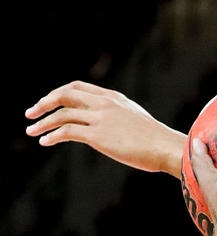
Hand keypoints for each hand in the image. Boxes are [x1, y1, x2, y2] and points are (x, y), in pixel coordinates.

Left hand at [25, 80, 183, 174]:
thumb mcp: (137, 122)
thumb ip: (120, 119)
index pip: (77, 87)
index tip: (48, 103)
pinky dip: (52, 135)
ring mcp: (100, 118)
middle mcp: (104, 103)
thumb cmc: (157, 141)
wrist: (168, 148)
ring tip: (31, 131)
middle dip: (44, 103)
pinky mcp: (99, 135)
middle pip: (64, 94)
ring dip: (43, 122)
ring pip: (62, 113)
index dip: (58, 94)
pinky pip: (67, 131)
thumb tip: (113, 130)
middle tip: (30, 114)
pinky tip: (44, 142)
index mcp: (112, 97)